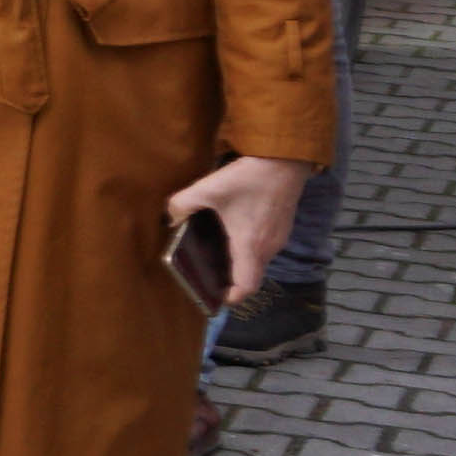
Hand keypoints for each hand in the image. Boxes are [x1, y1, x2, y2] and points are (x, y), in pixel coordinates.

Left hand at [172, 155, 306, 312]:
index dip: (230, 297)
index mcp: (250, 246)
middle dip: (228, 279)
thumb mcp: (206, 189)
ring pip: (257, 260)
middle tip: (204, 272)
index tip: (213, 297)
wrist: (285, 158)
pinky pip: (263, 246)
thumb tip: (170, 219)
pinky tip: (230, 231)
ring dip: (238, 261)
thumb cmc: (248, 178)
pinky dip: (247, 246)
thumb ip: (181, 205)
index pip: (246, 287)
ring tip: (213, 251)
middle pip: (249, 275)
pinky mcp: (282, 226)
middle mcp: (268, 248)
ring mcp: (278, 238)